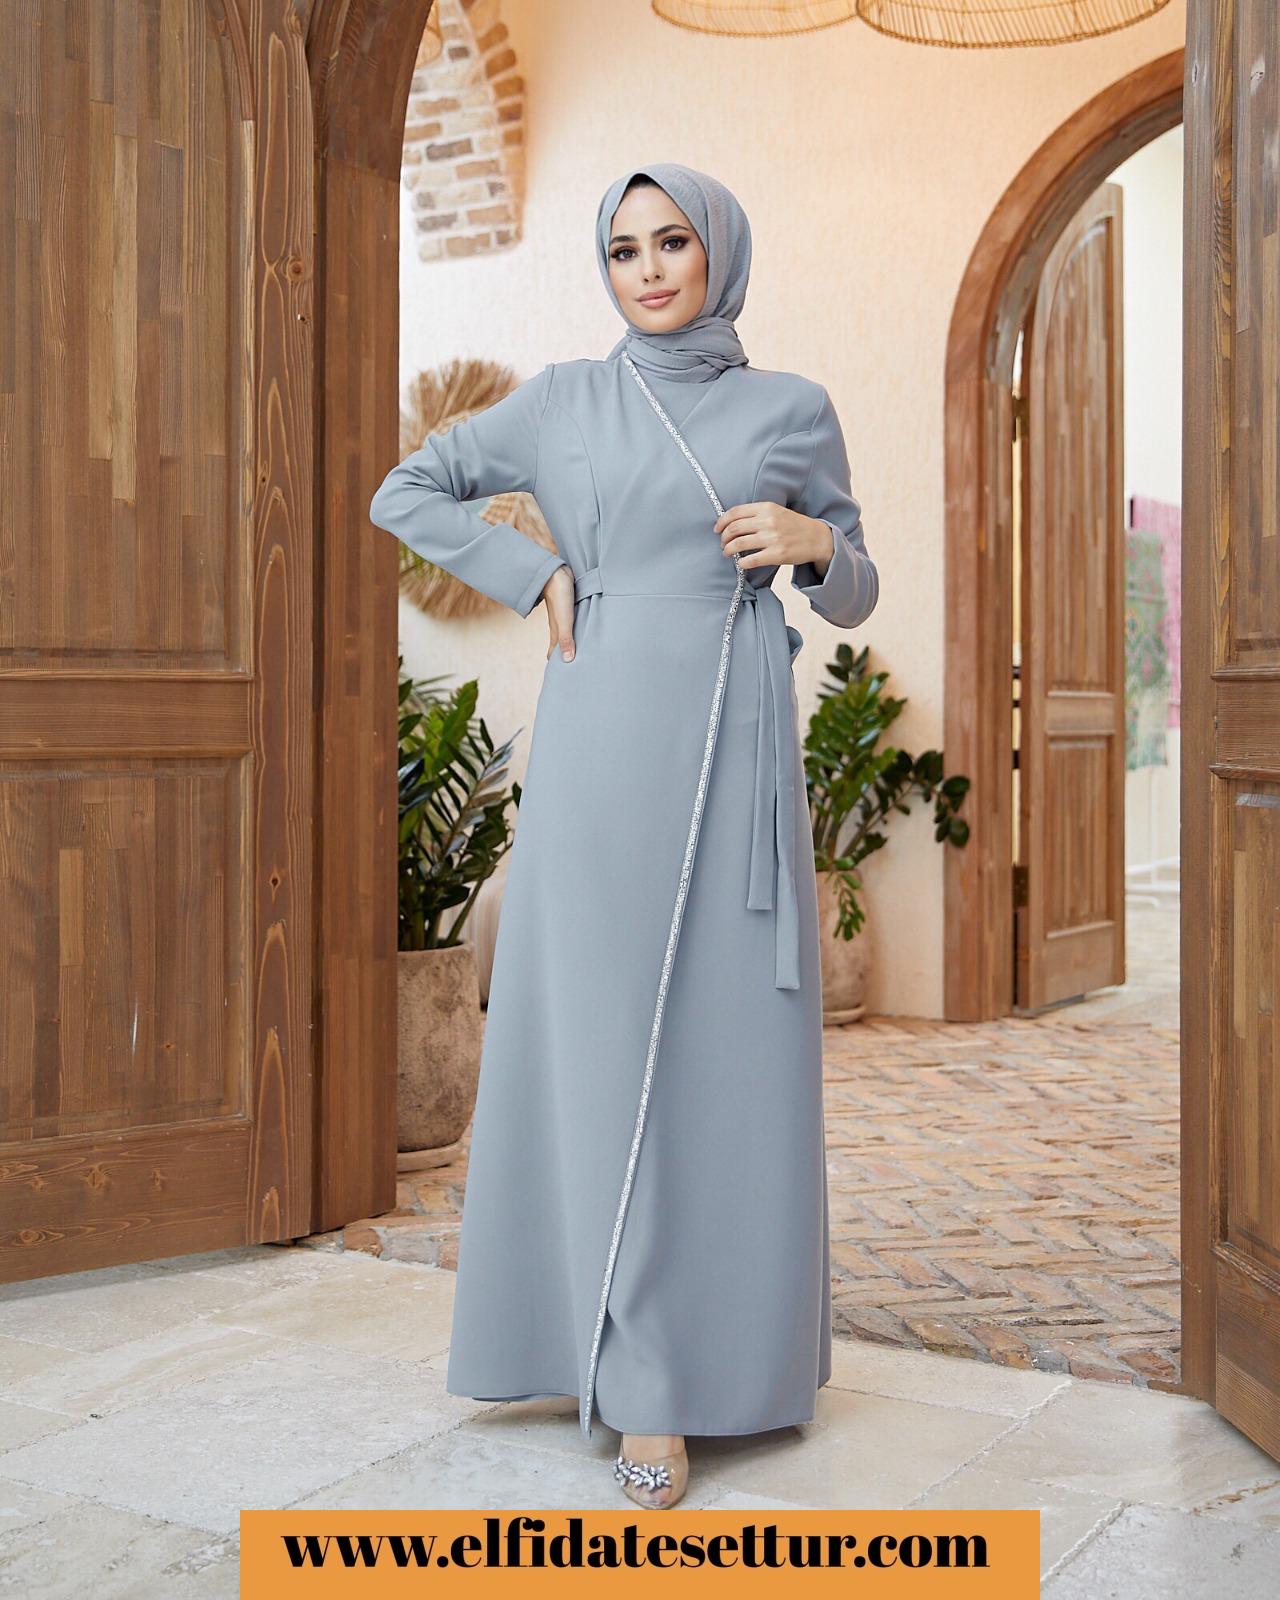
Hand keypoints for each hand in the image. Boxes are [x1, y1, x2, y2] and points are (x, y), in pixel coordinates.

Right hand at [542, 563, 576, 661]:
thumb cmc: (560, 595)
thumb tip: (568, 661)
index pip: (555, 654)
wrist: (555, 572)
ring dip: (572, 644)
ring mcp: (564, 617)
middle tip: (575, 669)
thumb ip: (566, 639)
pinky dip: (577, 632)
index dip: (558, 665)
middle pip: (561, 646)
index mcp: (556, 632)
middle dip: (566, 657)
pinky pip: (573, 624)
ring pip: (567, 635)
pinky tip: (584, 631)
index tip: (562, 678)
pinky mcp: (569, 608)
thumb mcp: (564, 619)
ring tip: (581, 654)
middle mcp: (559, 627)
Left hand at [713, 503, 831, 575]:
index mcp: (767, 508)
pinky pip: (751, 560)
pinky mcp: (777, 554)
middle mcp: (768, 521)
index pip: (735, 512)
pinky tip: (740, 563)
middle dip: (723, 537)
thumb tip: (731, 522)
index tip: (717, 529)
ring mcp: (773, 538)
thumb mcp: (776, 511)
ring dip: (728, 549)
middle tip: (722, 543)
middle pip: (734, 528)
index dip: (722, 521)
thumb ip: (757, 514)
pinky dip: (741, 562)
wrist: (816, 538)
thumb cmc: (793, 525)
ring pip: (739, 543)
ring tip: (727, 553)